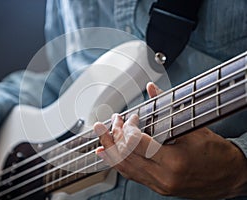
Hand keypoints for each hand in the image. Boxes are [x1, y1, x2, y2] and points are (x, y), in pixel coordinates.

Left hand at [94, 83, 246, 198]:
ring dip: (111, 150)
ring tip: (101, 136)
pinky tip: (106, 154)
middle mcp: (163, 177)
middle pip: (127, 157)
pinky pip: (132, 175)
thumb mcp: (194, 128)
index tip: (129, 119)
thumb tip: (152, 89)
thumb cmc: (216, 154)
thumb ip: (167, 108)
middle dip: (113, 138)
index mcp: (174, 162)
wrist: (230, 177)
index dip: (129, 129)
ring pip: (125, 168)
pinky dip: (117, 163)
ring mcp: (159, 185)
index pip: (138, 144)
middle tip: (106, 124)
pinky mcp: (157, 187)